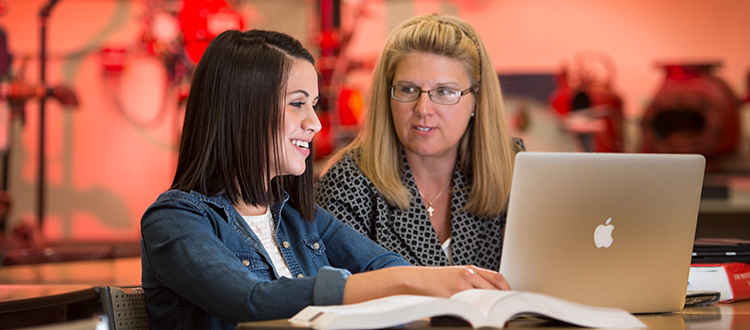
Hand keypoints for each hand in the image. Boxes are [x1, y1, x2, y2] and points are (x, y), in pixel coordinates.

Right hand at [343, 265, 509, 303]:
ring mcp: (460, 286)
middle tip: (503, 318)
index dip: (508, 293)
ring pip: (484, 300)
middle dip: (500, 306)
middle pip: (495, 291)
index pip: (499, 279)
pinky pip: (469, 307)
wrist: (411, 280)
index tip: (509, 305)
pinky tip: (475, 319)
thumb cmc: (432, 281)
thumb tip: (490, 297)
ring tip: (492, 321)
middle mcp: (467, 275)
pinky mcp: (451, 296)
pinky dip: (475, 314)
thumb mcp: (454, 276)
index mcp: (470, 269)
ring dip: (490, 311)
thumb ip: (472, 283)